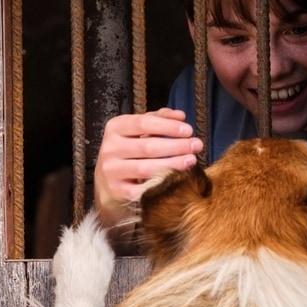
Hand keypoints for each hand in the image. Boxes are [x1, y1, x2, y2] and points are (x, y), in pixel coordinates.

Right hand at [93, 108, 202, 227]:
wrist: (109, 181)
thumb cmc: (130, 150)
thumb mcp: (138, 130)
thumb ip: (159, 119)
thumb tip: (180, 116)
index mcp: (115, 128)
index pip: (143, 123)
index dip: (168, 126)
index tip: (188, 130)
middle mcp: (109, 148)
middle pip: (147, 146)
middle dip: (176, 146)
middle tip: (197, 146)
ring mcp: (111, 171)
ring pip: (146, 168)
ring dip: (172, 164)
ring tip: (192, 160)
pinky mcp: (117, 191)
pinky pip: (142, 189)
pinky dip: (161, 184)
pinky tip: (178, 180)